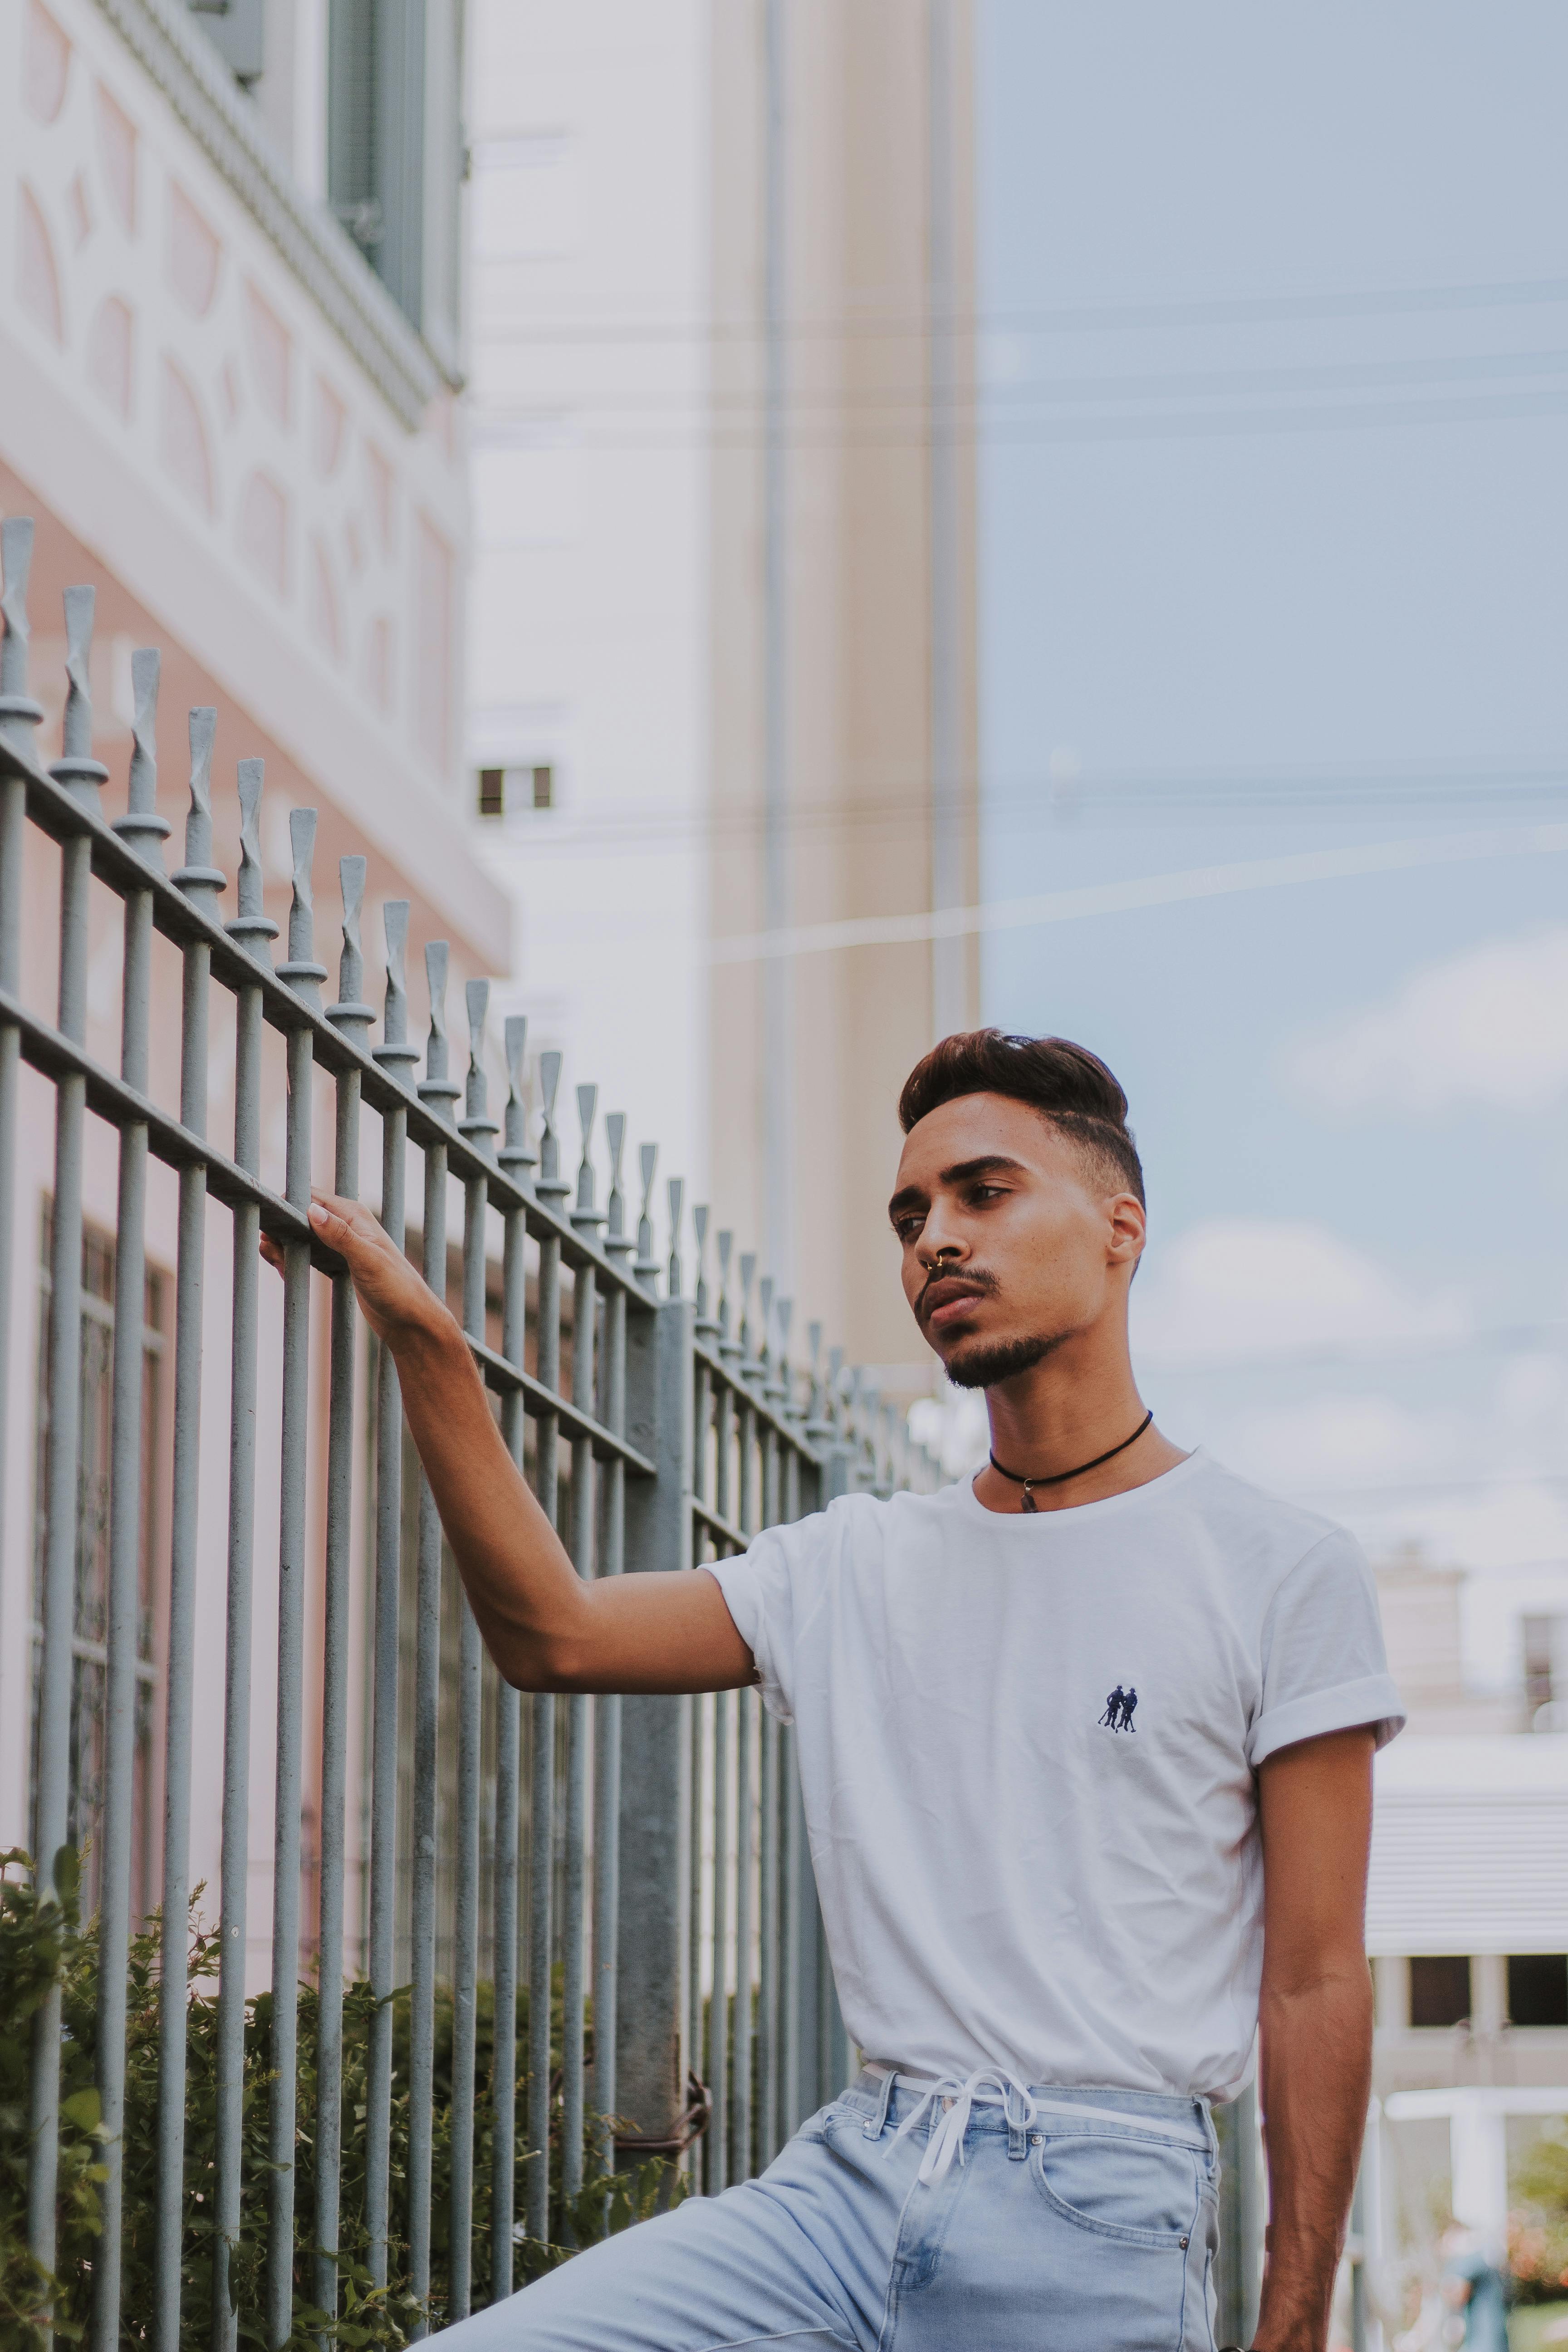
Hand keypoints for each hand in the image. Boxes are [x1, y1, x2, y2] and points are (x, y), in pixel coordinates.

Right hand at [260, 1192, 449, 1348]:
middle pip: (300, 1215)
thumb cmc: (397, 1288)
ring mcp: (341, 1243)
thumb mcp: (368, 1260)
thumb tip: (310, 1210)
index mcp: (353, 1215)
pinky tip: (287, 1272)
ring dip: (284, 1246)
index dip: (286, 1208)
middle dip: (281, 1231)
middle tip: (272, 1254)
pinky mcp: (337, 1262)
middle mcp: (345, 1224)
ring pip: (301, 1235)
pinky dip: (293, 1259)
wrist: (411, 1319)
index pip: (309, 1196)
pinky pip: (307, 1253)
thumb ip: (340, 1235)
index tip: (271, 1230)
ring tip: (280, 1265)